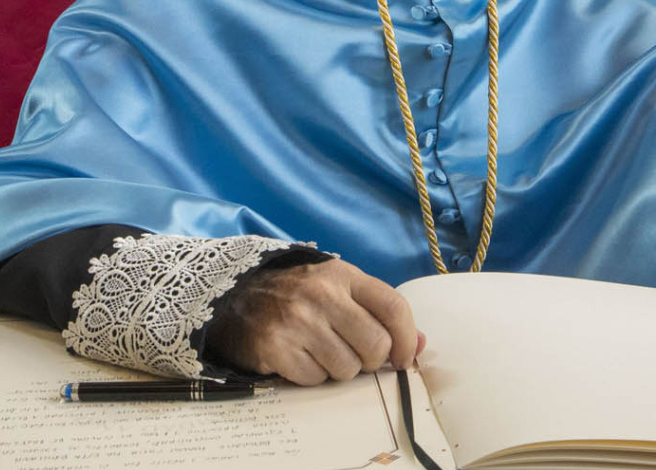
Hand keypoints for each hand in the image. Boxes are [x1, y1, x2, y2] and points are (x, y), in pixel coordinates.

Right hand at [207, 258, 424, 384]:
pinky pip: (315, 379)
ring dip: (339, 368)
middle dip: (371, 359)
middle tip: (355, 354)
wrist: (236, 295)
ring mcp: (297, 322)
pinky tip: (300, 357)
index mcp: (342, 275)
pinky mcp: (276, 348)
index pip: (393, 306)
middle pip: (375, 345)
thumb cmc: (297, 293)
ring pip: (347, 368)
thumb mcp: (338, 288)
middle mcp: (321, 295)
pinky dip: (312, 375)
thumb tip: (419, 346)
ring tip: (321, 351)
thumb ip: (378, 311)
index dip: (407, 338)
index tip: (404, 357)